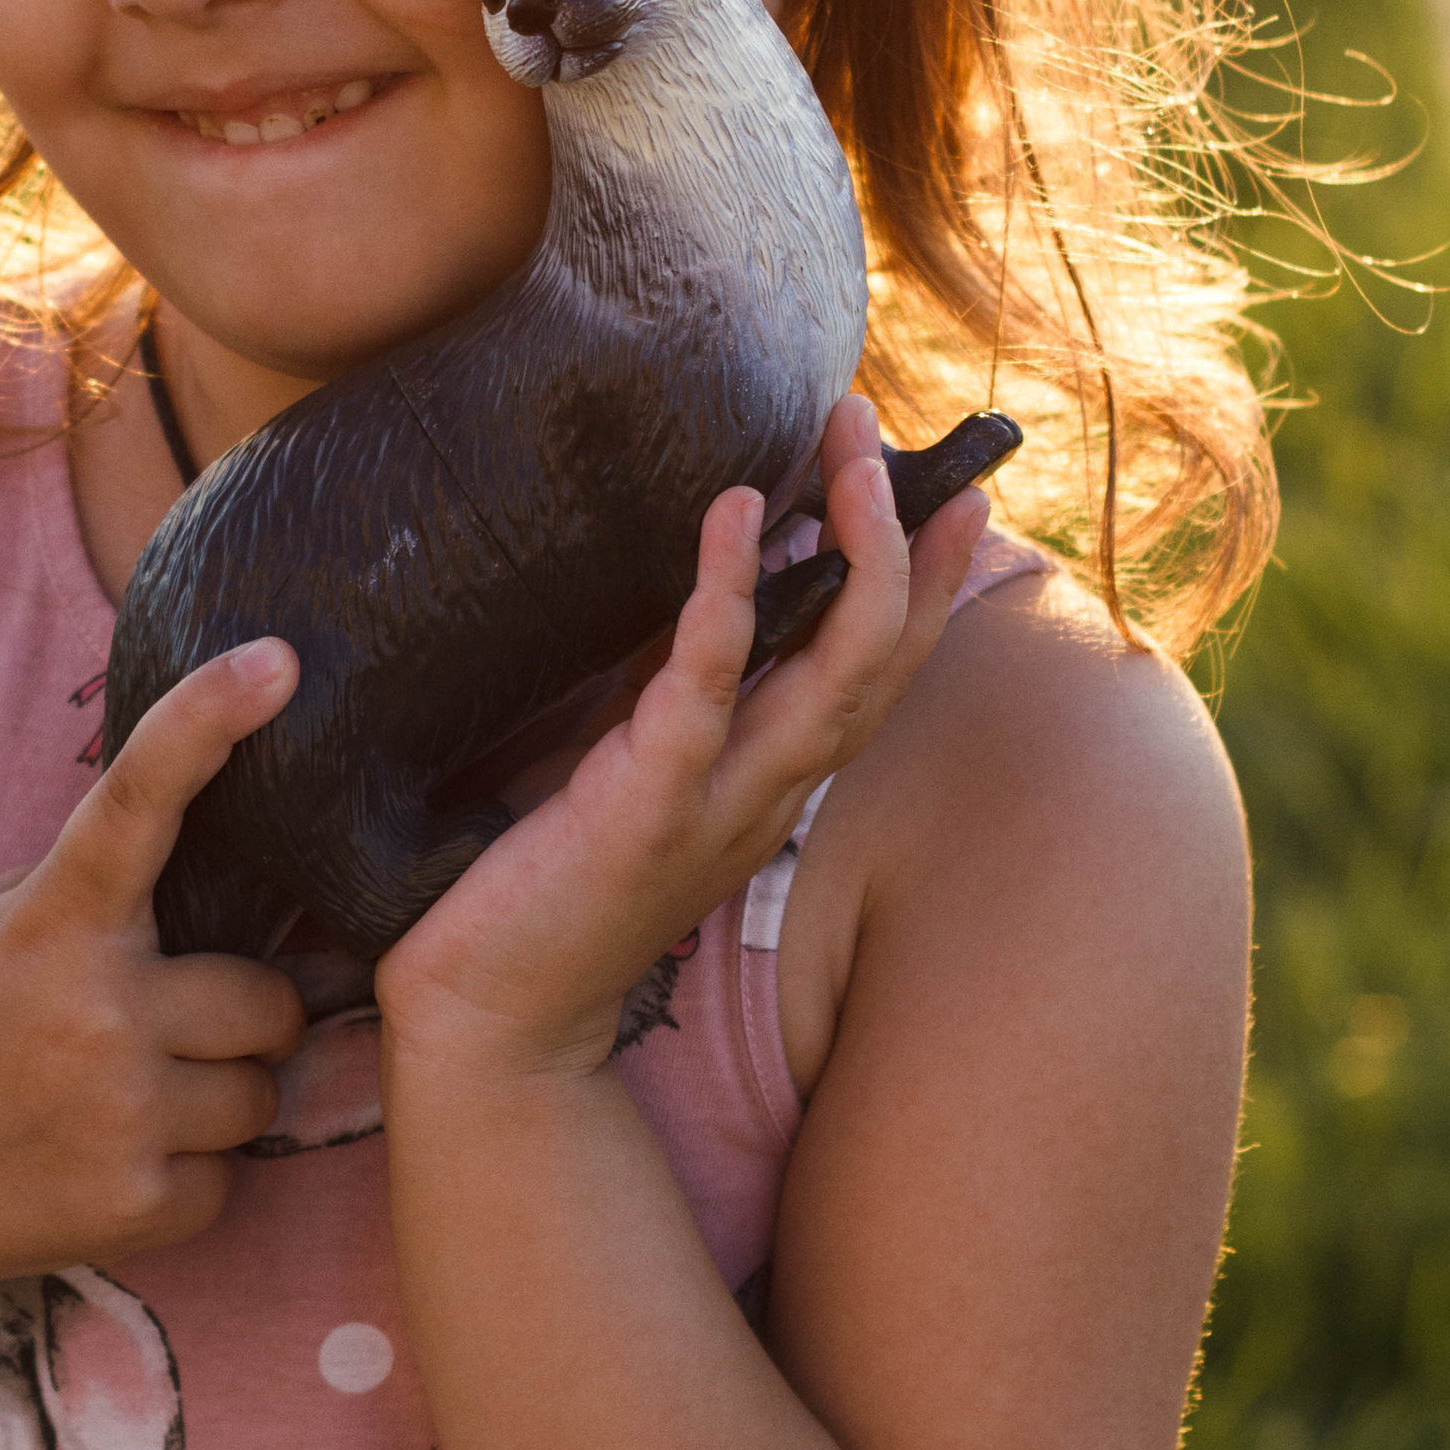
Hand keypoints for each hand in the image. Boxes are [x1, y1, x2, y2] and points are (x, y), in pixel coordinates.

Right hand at [0, 640, 305, 1296]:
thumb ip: (81, 894)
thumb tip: (205, 841)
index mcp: (47, 920)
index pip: (140, 800)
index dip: (209, 720)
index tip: (275, 658)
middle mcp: (94, 1007)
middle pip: (269, 1000)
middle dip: (235, 1021)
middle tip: (161, 1036)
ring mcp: (117, 1110)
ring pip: (259, 1095)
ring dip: (211, 1102)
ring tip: (116, 1108)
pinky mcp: (129, 1206)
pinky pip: (224, 1181)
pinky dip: (179, 1182)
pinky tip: (96, 1172)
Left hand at [374, 399, 983, 1086]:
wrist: (489, 1018)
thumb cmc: (547, 888)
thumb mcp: (635, 774)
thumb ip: (678, 700)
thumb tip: (701, 597)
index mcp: (772, 785)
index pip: (882, 678)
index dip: (931, 590)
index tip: (961, 501)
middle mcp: (770, 794)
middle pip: (882, 659)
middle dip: (904, 538)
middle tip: (877, 431)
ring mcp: (718, 806)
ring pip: (835, 673)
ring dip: (856, 551)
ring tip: (848, 452)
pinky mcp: (644, 810)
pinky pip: (703, 688)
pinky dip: (728, 594)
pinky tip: (733, 514)